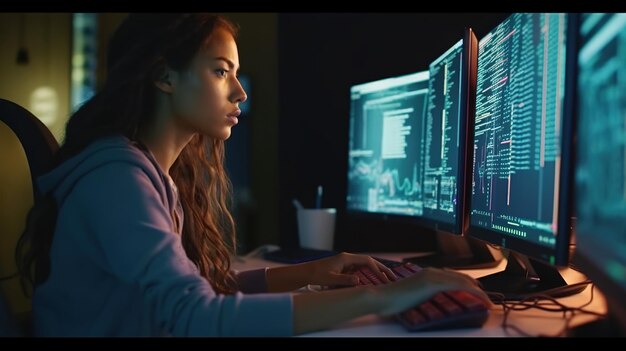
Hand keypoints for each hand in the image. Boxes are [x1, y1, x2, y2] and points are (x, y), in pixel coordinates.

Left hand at [304, 252, 396, 286]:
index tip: (384, 280)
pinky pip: (359, 270)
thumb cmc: (316, 275)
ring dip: (376, 272)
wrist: (306, 273)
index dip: (377, 270)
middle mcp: (348, 258)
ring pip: (365, 266)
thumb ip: (344, 280)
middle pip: (369, 262)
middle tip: (393, 278)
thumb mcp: (330, 279)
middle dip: (381, 269)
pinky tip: (373, 281)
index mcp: (346, 258)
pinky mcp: (344, 268)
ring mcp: (346, 263)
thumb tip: (359, 281)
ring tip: (386, 280)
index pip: (367, 261)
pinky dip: (368, 275)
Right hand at [376, 267, 491, 315]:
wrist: (381, 298)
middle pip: (461, 276)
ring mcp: (432, 276)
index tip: (476, 292)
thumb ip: (424, 294)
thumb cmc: (392, 300)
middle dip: (476, 287)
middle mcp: (431, 272)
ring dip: (478, 291)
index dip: (467, 283)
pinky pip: (460, 286)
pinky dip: (474, 293)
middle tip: (487, 298)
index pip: (452, 276)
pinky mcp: (433, 283)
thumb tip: (431, 300)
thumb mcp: (412, 295)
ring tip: (488, 300)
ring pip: (463, 280)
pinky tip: (481, 299)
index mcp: (426, 274)